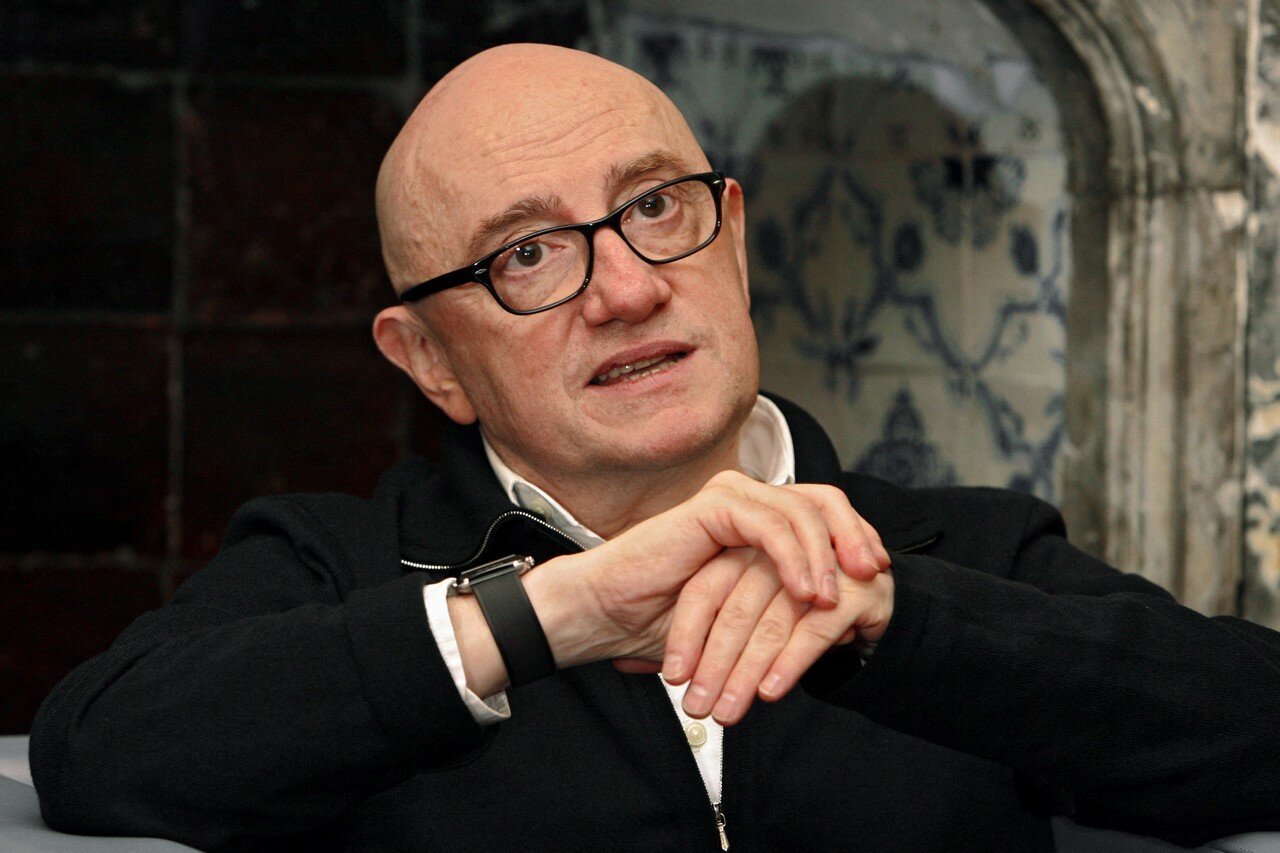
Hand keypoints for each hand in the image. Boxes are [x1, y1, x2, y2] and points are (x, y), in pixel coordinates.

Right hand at [528, 473, 887, 670]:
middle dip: (855, 535)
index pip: (824, 513)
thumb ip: (790, 602)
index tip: (878, 577)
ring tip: (837, 599)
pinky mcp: (713, 506)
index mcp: (757, 520)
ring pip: (803, 510)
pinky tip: (808, 594)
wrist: (607, 615)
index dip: (856, 538)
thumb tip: (854, 616)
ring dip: (827, 555)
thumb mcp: (747, 615)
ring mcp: (731, 498)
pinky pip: (771, 525)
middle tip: (875, 575)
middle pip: (824, 499)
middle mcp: (747, 500)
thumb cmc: (666, 621)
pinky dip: (795, 558)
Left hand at [662, 548, 893, 724]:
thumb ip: (702, 628)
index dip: (688, 635)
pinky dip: (789, 662)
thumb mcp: (743, 611)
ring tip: (728, 711)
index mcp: (746, 541)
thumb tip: (635, 665)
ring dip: (747, 672)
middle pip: (737, 607)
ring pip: (773, 620)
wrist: (871, 600)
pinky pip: (815, 628)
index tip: (674, 678)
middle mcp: (781, 548)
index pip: (706, 589)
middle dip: (715, 664)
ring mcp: (821, 563)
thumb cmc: (798, 610)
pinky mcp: (855, 587)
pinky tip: (769, 692)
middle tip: (698, 707)